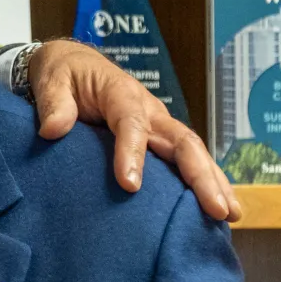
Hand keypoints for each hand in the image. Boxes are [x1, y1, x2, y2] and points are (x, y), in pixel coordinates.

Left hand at [28, 40, 240, 222]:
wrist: (73, 66)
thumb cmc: (63, 75)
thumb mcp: (52, 82)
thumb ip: (54, 104)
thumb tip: (53, 129)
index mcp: (122, 94)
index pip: (132, 123)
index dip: (133, 153)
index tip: (130, 185)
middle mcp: (149, 111)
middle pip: (182, 141)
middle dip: (200, 175)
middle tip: (215, 208)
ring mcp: (159, 126)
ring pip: (192, 153)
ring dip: (213, 183)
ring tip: (229, 215)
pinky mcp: (159, 140)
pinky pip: (185, 161)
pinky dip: (204, 183)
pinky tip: (216, 211)